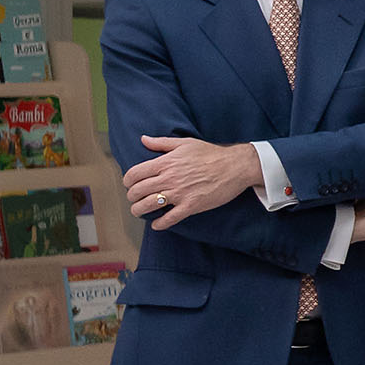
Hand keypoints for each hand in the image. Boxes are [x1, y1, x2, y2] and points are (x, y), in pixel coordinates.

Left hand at [127, 136, 261, 229]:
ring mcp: (180, 193)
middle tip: (134, 198)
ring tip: (140, 211)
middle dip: (131, 196)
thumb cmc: (211, 153)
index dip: (127, 181)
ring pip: (148, 205)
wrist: (236, 166)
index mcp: (166, 162)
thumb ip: (161, 143)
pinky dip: (159, 224)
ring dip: (139, 210)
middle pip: (138, 191)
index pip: (134, 174)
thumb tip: (143, 139)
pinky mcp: (192, 205)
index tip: (130, 184)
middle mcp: (170, 178)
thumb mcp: (185, 143)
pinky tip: (157, 224)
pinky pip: (170, 218)